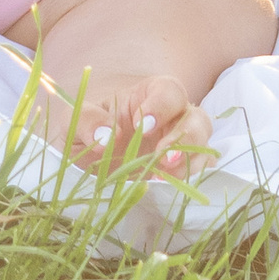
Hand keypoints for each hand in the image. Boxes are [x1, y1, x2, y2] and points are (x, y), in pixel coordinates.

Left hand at [49, 69, 214, 180]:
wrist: (89, 159)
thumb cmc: (86, 130)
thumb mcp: (74, 120)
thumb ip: (86, 120)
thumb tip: (106, 136)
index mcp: (148, 96)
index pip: (168, 91)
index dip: (162, 105)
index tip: (143, 125)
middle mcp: (172, 118)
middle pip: (196, 117)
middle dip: (186, 137)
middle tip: (164, 158)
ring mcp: (181, 145)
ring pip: (204, 145)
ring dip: (191, 161)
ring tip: (164, 177)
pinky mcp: (183, 171)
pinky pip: (201, 172)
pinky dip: (193, 179)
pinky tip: (173, 188)